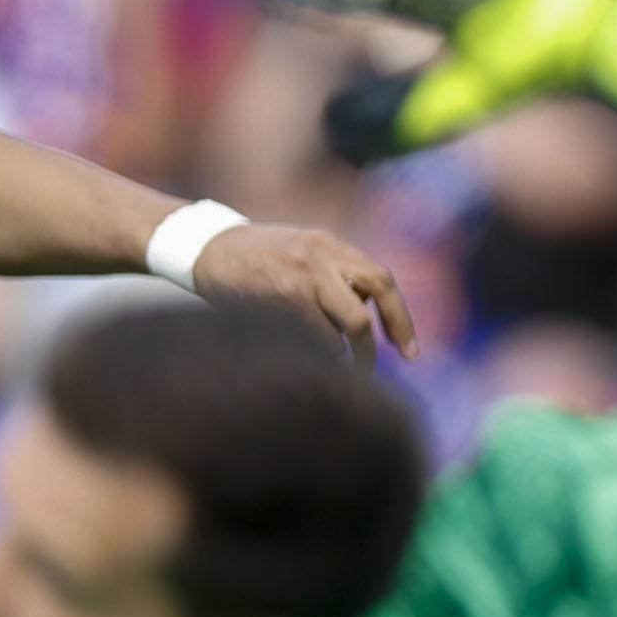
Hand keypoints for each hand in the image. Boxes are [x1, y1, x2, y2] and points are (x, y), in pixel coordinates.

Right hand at [194, 225, 417, 359]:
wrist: (208, 248)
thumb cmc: (260, 257)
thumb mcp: (305, 251)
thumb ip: (337, 276)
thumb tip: (368, 323)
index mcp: (331, 246)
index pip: (382, 282)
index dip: (400, 320)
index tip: (408, 352)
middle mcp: (319, 259)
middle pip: (362, 317)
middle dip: (369, 351)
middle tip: (369, 371)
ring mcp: (297, 280)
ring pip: (337, 333)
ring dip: (336, 354)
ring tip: (323, 359)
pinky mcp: (275, 300)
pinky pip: (310, 339)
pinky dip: (313, 353)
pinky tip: (301, 354)